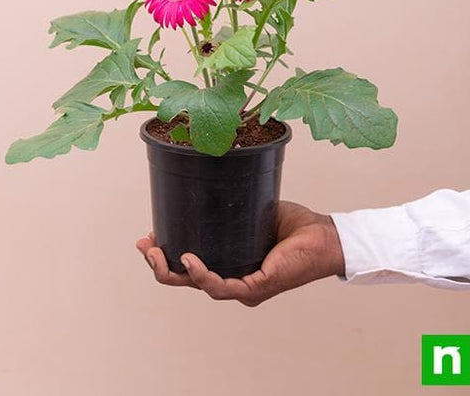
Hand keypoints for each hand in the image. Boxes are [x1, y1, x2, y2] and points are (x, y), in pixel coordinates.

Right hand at [136, 200, 344, 306]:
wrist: (325, 237)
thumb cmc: (296, 226)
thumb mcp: (254, 210)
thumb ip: (233, 206)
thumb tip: (209, 181)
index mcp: (232, 265)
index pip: (192, 266)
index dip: (168, 255)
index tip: (150, 237)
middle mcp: (235, 281)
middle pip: (187, 280)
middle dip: (160, 266)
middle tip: (144, 246)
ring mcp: (244, 288)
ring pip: (198, 285)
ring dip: (172, 272)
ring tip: (155, 253)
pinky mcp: (257, 287)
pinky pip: (222, 286)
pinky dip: (202, 275)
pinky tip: (188, 261)